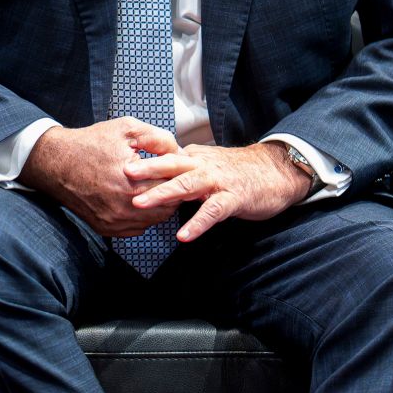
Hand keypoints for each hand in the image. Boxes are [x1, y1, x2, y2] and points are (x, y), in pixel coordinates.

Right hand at [19, 118, 183, 237]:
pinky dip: (143, 215)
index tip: (179, 168)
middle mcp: (123, 207)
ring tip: (155, 187)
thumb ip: (159, 138)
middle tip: (169, 178)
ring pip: (154, 220)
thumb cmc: (90, 143)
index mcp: (131, 182)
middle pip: (167, 206)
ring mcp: (114, 221)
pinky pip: (137, 227)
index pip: (173, 186)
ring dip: (159, 205)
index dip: (179, 175)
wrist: (56, 163)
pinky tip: (138, 198)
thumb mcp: (126, 129)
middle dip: (172, 192)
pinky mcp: (107, 228)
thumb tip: (180, 152)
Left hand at [126, 142, 313, 241]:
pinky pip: (213, 212)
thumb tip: (155, 174)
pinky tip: (183, 236)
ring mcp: (218, 182)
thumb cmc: (238, 172)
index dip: (142, 159)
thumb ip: (182, 168)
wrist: (276, 172)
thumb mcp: (206, 164)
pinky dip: (197, 223)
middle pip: (171, 164)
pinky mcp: (233, 199)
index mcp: (194, 157)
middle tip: (121, 172)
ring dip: (163, 194)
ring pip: (187, 185)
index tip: (117, 161)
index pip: (164, 156)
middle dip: (145, 169)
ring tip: (140, 204)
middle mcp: (203, 165)